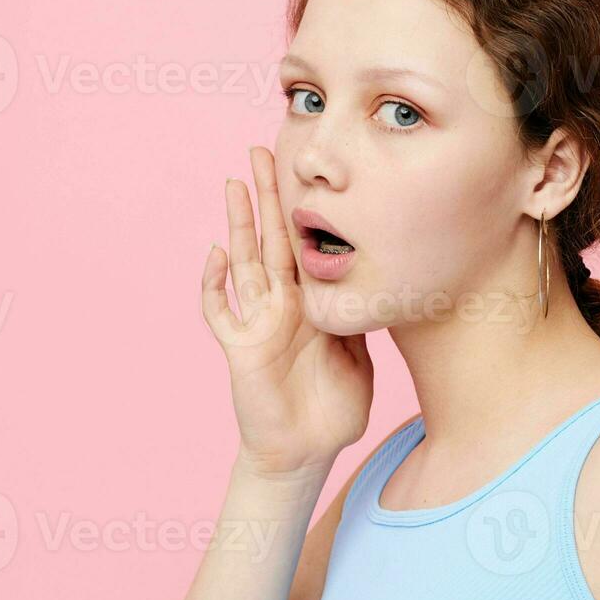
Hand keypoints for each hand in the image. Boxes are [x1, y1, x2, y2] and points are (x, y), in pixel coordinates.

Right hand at [201, 146, 373, 476]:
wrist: (307, 449)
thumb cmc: (332, 406)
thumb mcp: (360, 353)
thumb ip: (361, 317)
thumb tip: (384, 282)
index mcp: (309, 302)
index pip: (304, 245)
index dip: (303, 210)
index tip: (306, 169)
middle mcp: (280, 304)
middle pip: (271, 239)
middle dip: (266, 196)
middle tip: (262, 149)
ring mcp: (257, 322)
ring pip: (244, 262)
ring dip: (238, 222)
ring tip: (233, 181)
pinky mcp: (240, 347)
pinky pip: (221, 311)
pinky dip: (215, 283)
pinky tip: (217, 254)